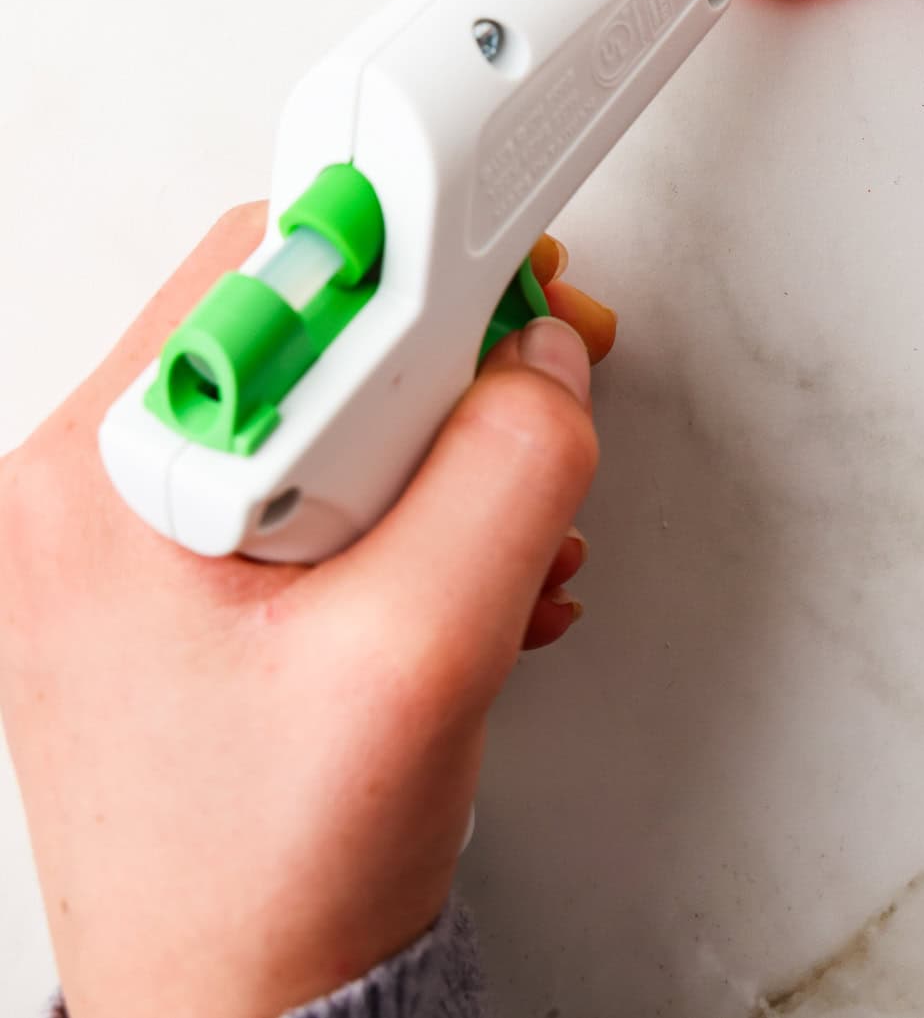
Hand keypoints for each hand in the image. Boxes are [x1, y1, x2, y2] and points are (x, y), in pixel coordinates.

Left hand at [0, 207, 602, 1017]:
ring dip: (444, 444)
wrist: (239, 1010)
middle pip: (307, 315)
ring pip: (329, 391)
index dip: (413, 263)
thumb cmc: (268, 875)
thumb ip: (506, 476)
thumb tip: (544, 357)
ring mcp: (136, 531)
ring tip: (490, 544)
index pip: (271, 263)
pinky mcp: (183, 570)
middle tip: (528, 410)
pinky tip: (463, 575)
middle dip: (447, 361)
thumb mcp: (423, 657)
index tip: (506, 280)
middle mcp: (98, 484)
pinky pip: (319, 465)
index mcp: (105, 478)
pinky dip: (412, 500)